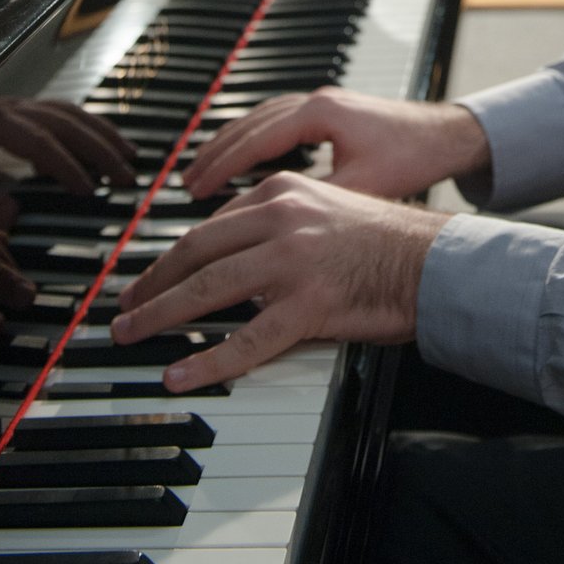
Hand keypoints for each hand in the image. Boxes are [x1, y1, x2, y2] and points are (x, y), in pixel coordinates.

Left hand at [0, 87, 136, 228]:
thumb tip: (16, 210)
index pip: (36, 140)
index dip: (65, 164)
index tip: (89, 191)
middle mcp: (3, 106)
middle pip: (62, 120)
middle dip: (98, 148)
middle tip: (125, 177)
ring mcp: (14, 108)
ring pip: (68, 112)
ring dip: (101, 134)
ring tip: (129, 158)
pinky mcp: (20, 116)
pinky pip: (62, 116)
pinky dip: (90, 131)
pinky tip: (105, 151)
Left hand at [113, 171, 449, 390]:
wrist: (438, 261)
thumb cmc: (390, 242)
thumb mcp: (328, 209)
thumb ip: (282, 223)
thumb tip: (236, 254)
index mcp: (284, 190)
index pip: (212, 224)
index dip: (173, 254)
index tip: (151, 275)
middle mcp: (282, 217)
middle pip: (196, 251)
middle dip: (152, 283)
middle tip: (125, 308)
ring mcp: (293, 262)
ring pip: (208, 290)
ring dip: (160, 315)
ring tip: (130, 335)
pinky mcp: (310, 305)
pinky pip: (246, 340)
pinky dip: (207, 360)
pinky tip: (179, 373)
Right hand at [183, 87, 489, 201]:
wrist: (449, 135)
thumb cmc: (412, 158)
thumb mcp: (361, 187)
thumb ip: (316, 202)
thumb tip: (273, 228)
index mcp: (321, 112)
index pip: (256, 138)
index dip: (222, 165)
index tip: (196, 188)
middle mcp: (317, 101)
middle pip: (251, 123)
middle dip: (216, 152)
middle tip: (187, 182)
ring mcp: (323, 103)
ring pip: (262, 119)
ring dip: (232, 144)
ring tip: (204, 172)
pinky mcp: (331, 112)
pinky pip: (279, 122)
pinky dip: (255, 141)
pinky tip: (245, 162)